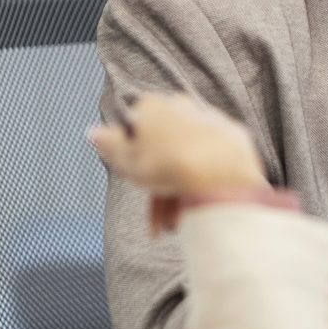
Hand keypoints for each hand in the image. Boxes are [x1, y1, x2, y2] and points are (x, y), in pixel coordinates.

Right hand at [87, 92, 265, 232]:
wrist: (219, 172)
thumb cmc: (168, 166)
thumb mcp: (126, 161)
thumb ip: (108, 145)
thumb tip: (93, 132)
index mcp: (153, 106)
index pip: (134, 130)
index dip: (132, 159)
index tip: (135, 179)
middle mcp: (183, 105)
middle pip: (163, 147)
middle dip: (157, 181)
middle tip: (155, 212)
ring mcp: (210, 119)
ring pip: (187, 155)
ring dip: (178, 189)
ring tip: (174, 223)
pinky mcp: (234, 136)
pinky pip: (213, 158)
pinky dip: (205, 180)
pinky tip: (198, 207)